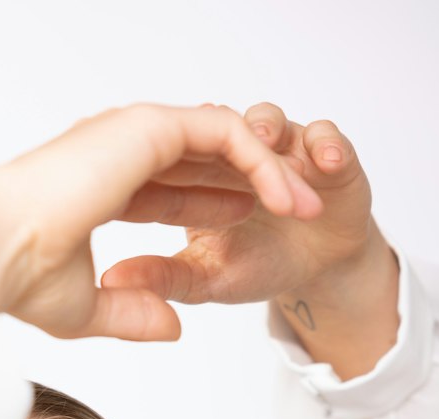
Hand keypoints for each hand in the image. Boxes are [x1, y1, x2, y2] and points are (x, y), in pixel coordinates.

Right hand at [0, 102, 323, 341]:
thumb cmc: (19, 281)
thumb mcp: (87, 309)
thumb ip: (132, 312)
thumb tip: (174, 329)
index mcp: (98, 185)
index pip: (166, 187)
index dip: (209, 205)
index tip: (248, 226)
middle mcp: (115, 150)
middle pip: (201, 157)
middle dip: (252, 183)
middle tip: (300, 213)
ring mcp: (133, 133)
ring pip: (221, 139)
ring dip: (269, 169)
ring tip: (308, 207)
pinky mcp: (149, 127)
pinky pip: (225, 133)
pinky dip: (261, 159)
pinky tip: (286, 194)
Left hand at [99, 102, 376, 308]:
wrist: (318, 271)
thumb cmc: (257, 265)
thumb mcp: (205, 278)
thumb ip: (164, 277)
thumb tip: (110, 279)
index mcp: (198, 171)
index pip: (178, 149)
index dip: (176, 159)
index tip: (176, 177)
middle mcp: (239, 150)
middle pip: (221, 128)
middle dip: (218, 141)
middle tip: (215, 155)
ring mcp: (283, 145)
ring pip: (268, 120)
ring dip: (266, 128)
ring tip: (266, 146)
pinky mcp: (328, 151)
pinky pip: (325, 135)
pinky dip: (323, 142)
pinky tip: (322, 164)